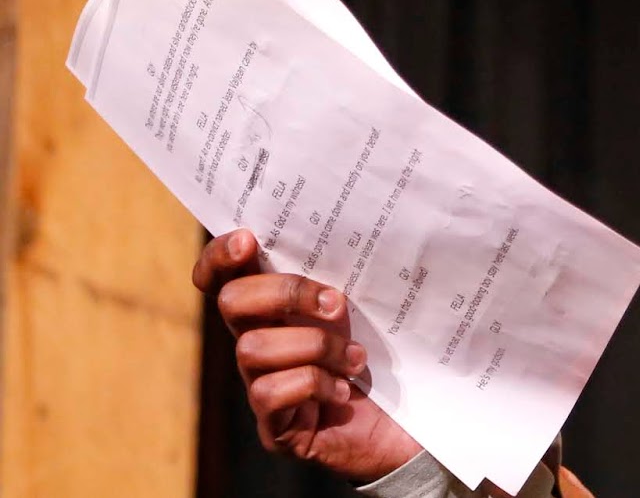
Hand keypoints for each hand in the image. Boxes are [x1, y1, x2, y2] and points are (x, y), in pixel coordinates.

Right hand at [192, 229, 420, 482]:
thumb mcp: (365, 306)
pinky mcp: (273, 427)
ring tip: (354, 357)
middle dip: (287, 293)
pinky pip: (270, 393)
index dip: (220, 256)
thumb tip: (359, 225)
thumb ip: (344, 273)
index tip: (249, 240)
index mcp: (274, 309)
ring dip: (314, 346)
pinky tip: (343, 389)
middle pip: (232, 301)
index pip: (222, 277)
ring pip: (253, 349)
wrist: (408, 422)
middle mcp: (258, 343)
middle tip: (336, 304)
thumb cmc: (382, 352)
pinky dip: (314, 383)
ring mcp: (260, 385)